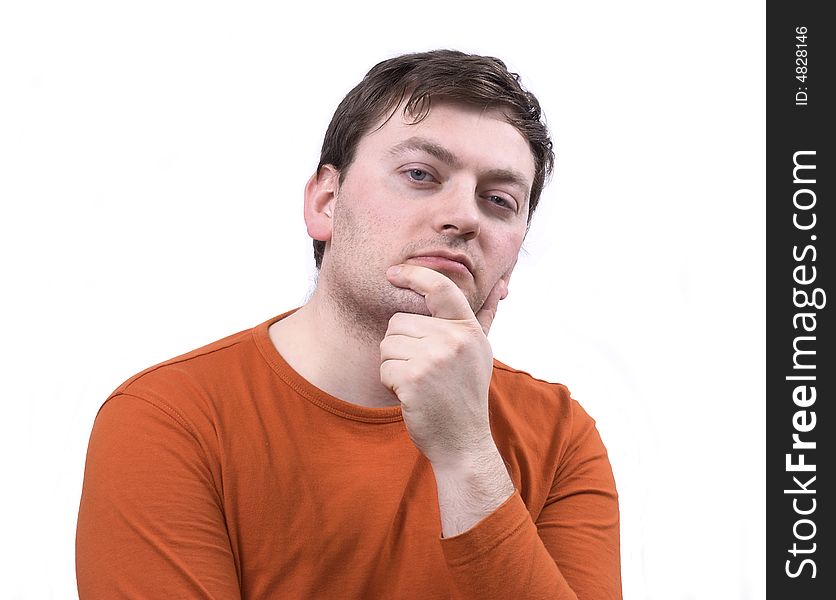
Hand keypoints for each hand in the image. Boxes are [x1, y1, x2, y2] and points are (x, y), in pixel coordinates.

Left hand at [379, 264, 506, 468]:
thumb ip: (484, 319)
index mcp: (468, 330)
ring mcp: (434, 358)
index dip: (414, 274)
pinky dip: (389, 382)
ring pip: (388, 343)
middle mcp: (454, 340)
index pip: (440, 288)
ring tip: (417, 382)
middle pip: (400, 321)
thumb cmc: (465, 396)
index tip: (393, 272)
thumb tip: (500, 286)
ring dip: (393, 364)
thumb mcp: (480, 353)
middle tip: (422, 370)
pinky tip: (409, 395)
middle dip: (400, 345)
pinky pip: (383, 366)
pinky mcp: (414, 378)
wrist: (463, 443)